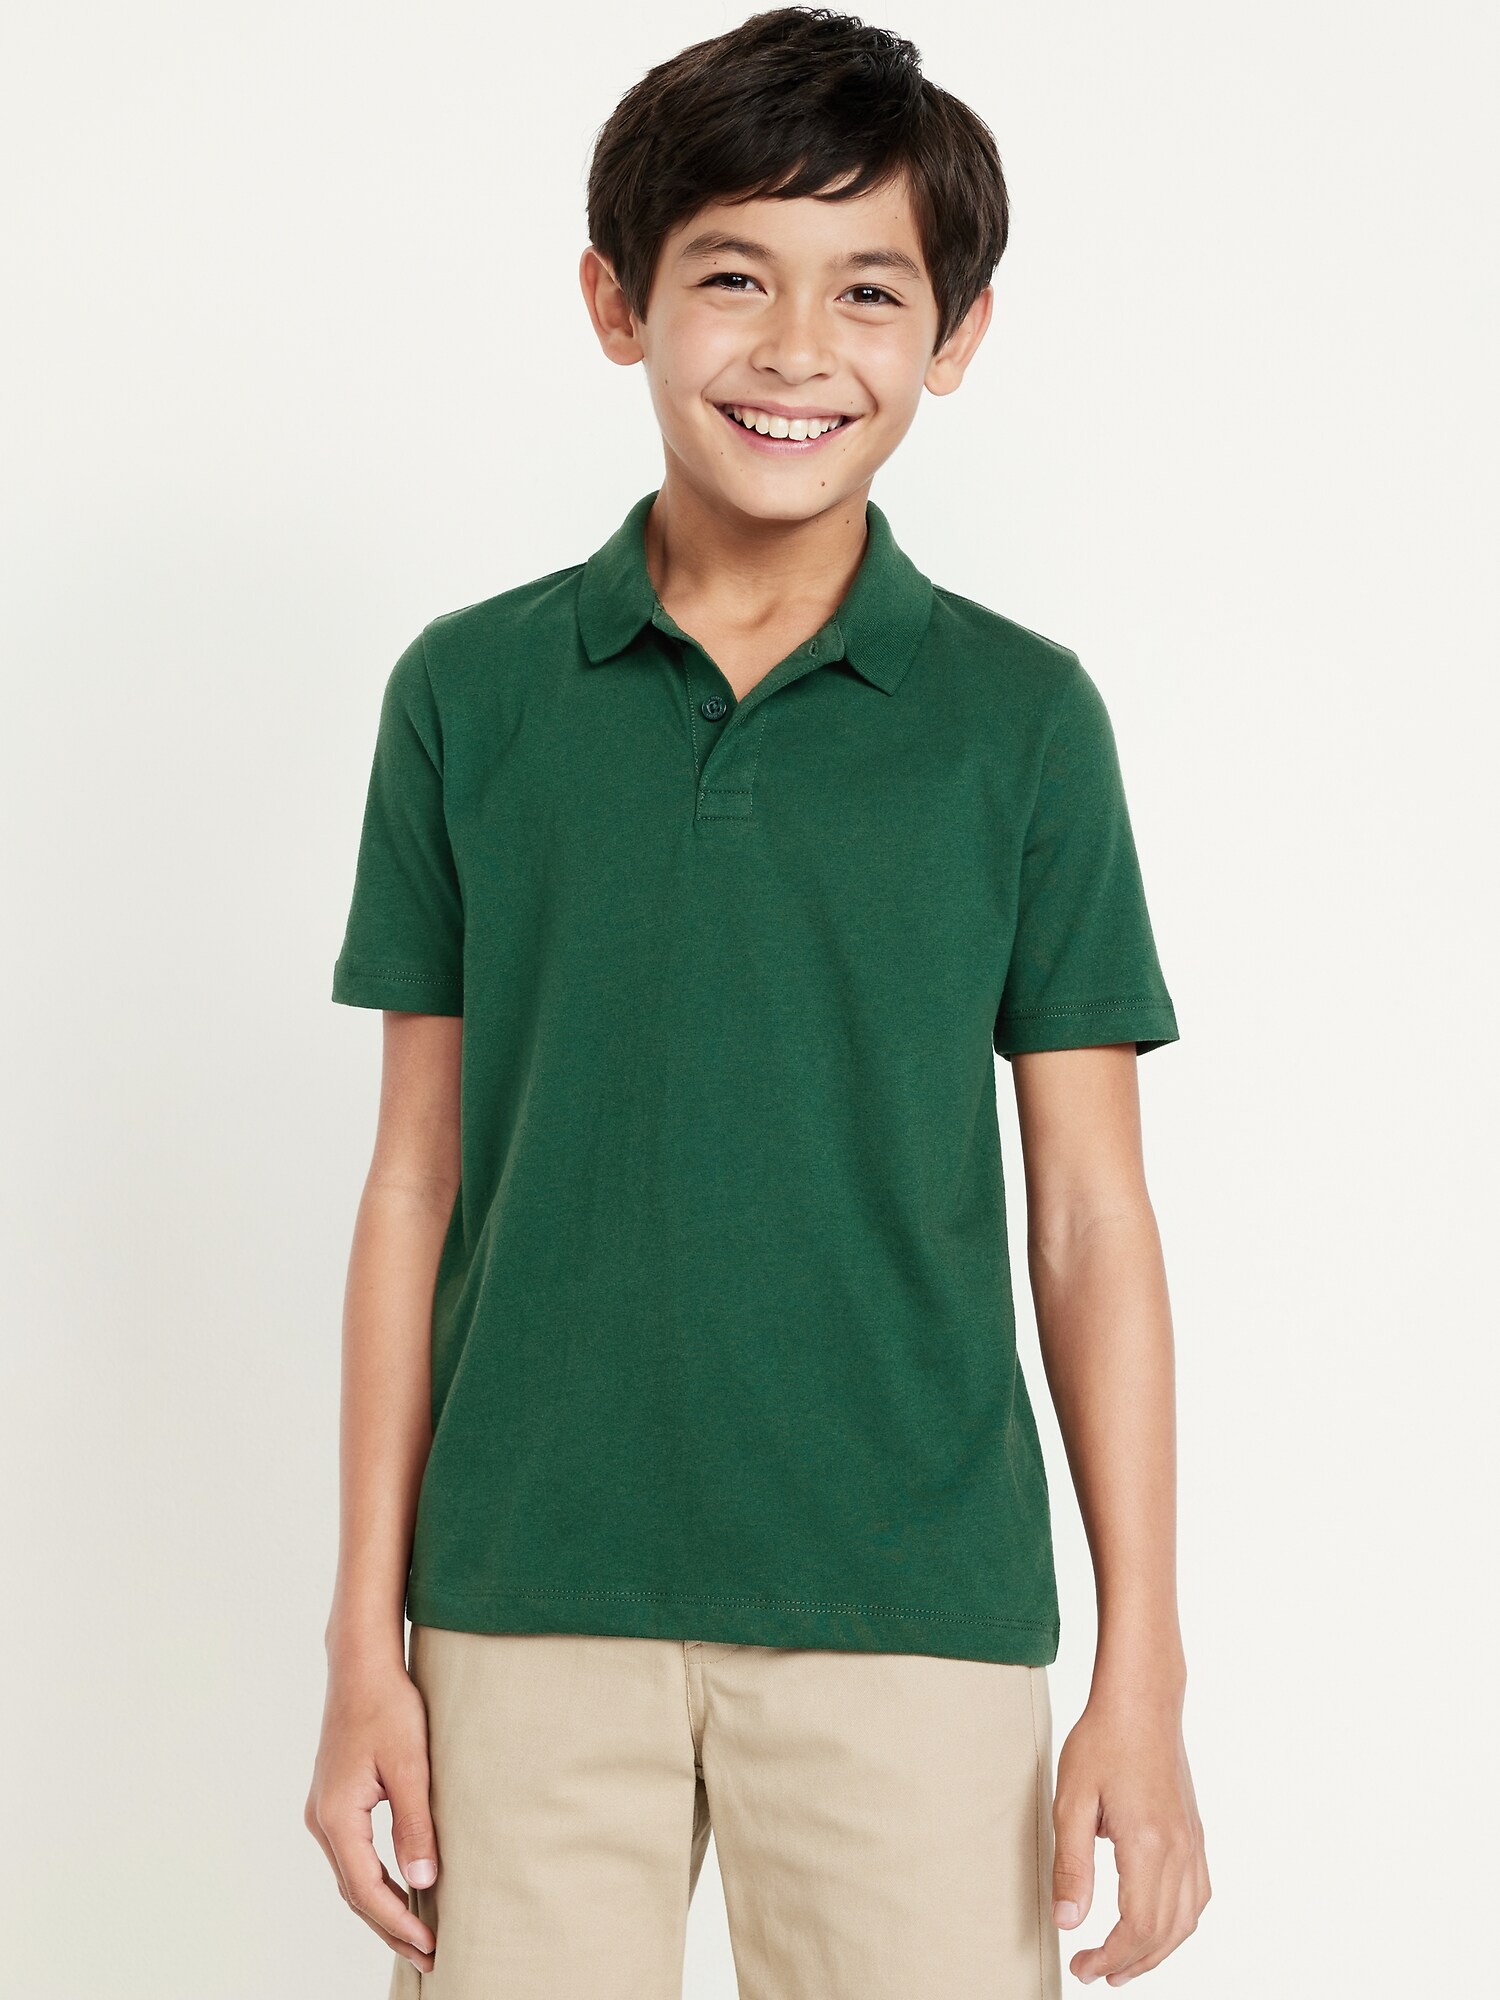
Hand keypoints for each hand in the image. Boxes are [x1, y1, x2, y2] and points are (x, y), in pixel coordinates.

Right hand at [304, 1654, 439, 1974]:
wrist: (360, 1665)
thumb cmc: (387, 1706)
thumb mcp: (410, 1766)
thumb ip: (415, 1826)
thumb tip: (423, 1884)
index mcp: (337, 1818)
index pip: (367, 1889)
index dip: (399, 1922)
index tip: (430, 1945)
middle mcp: (321, 1820)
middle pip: (355, 1892)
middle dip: (390, 1927)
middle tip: (428, 1956)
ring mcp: (323, 1811)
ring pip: (351, 1876)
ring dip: (382, 1907)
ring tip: (417, 1934)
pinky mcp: (333, 1800)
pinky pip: (352, 1855)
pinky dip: (374, 1880)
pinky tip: (399, 1888)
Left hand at [1050, 1689, 1210, 1984]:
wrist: (1142, 1700)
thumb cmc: (1103, 1741)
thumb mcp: (1072, 1801)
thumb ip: (1071, 1865)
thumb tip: (1068, 1922)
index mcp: (1148, 1845)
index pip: (1137, 1928)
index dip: (1110, 1958)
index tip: (1081, 1966)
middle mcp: (1179, 1849)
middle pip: (1165, 1933)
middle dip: (1131, 1963)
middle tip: (1095, 1972)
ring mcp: (1192, 1841)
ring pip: (1187, 1919)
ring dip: (1157, 1949)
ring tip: (1124, 1960)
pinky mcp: (1194, 1831)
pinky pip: (1199, 1894)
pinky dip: (1180, 1922)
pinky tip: (1158, 1924)